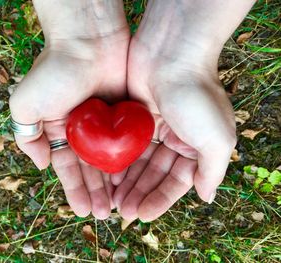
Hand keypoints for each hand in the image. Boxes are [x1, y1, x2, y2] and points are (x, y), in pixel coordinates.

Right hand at [10, 0, 129, 218]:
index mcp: (60, 129)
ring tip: (120, 207)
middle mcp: (83, 129)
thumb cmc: (54, 71)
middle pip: (91, 168)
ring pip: (111, 160)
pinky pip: (129, 144)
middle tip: (104, 215)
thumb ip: (27, 136)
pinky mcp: (126, 114)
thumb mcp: (25, 105)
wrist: (88, 40)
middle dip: (96, 192)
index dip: (74, 189)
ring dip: (113, 184)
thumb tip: (41, 165)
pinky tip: (134, 181)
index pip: (67, 167)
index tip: (83, 210)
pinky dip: (130, 163)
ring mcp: (105, 122)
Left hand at [114, 61, 235, 221]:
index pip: (176, 181)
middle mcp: (173, 138)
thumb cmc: (197, 96)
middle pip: (154, 175)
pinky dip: (117, 163)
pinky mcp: (131, 118)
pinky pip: (123, 146)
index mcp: (195, 146)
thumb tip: (206, 197)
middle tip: (124, 212)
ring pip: (137, 163)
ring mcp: (151, 128)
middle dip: (140, 194)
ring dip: (127, 183)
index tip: (143, 216)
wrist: (171, 53)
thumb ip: (213, 170)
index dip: (160, 199)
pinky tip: (107, 179)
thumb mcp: (217, 138)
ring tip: (113, 202)